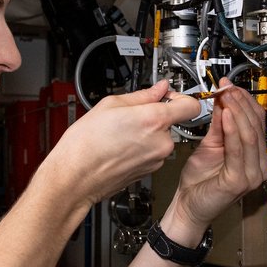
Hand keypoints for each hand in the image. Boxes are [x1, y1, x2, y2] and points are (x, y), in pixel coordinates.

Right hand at [40, 81, 200, 207]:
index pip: (191, 105)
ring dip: (146, 133)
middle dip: (155, 116)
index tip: (170, 96)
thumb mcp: (110, 105)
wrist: (75, 177)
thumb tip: (159, 89)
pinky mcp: (150, 171)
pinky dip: (141, 147)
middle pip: (172, 121)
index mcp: (154, 120)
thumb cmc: (86, 144)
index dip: (181, 97)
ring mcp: (157, 159)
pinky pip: (153, 152)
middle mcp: (161, 142)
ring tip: (121, 133)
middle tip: (131, 115)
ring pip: (161, 137)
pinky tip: (121, 146)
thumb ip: (142, 95)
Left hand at [168, 78, 266, 230]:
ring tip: (226, 97)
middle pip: (255, 126)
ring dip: (237, 112)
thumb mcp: (210, 145)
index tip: (230, 86)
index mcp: (256, 156)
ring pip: (249, 135)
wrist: (189, 206)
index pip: (258, 121)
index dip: (245, 101)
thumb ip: (219, 125)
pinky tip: (227, 116)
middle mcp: (260, 165)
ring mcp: (252, 174)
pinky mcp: (239, 180)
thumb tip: (223, 101)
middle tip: (227, 88)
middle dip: (240, 103)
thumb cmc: (200, 182)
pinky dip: (232, 130)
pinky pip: (238, 150)